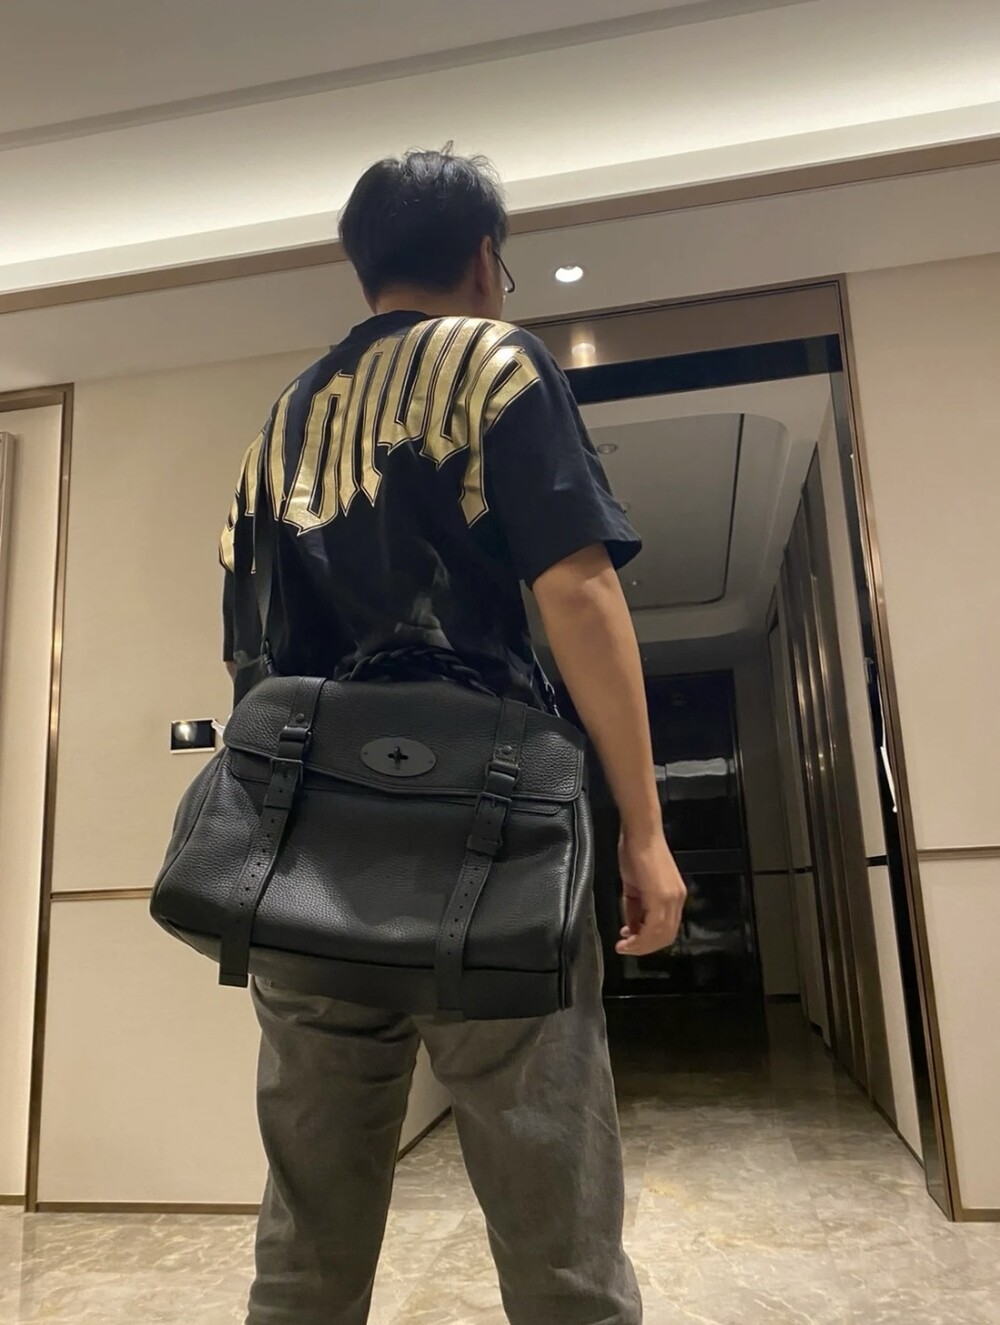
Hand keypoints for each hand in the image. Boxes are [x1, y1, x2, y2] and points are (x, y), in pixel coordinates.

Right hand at [616, 830, 686, 956]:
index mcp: (673, 897)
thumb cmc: (635, 852)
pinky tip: (627, 937)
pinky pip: (654, 926)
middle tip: (626, 949)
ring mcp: (672, 898)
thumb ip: (635, 908)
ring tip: (624, 946)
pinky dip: (640, 936)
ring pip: (660, 935)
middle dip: (643, 947)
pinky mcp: (662, 896)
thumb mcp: (634, 886)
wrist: (640, 832)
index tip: (630, 944)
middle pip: (665, 937)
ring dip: (640, 945)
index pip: (665, 929)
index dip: (648, 942)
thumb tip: (631, 927)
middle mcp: (677, 900)